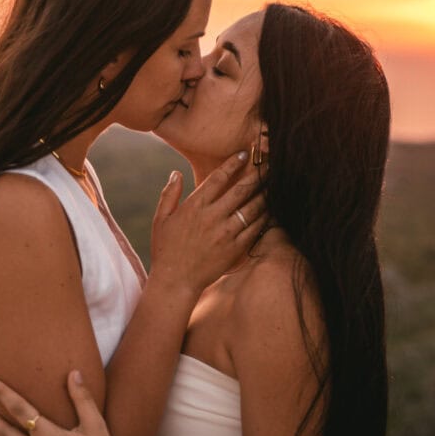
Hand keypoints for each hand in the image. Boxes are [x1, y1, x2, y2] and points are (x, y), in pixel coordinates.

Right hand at [150, 151, 267, 296]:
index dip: (232, 163)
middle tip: (268, 164)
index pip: (218, 178)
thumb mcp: (161, 219)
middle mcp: (212, 217)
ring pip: (252, 208)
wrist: (176, 281)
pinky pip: (255, 229)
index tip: (244, 154)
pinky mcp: (235, 249)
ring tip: (273, 184)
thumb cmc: (166, 248)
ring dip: (264, 194)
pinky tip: (270, 210)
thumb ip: (169, 194)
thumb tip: (176, 173)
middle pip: (240, 190)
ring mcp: (225, 233)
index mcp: (194, 207)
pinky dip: (264, 218)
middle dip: (256, 175)